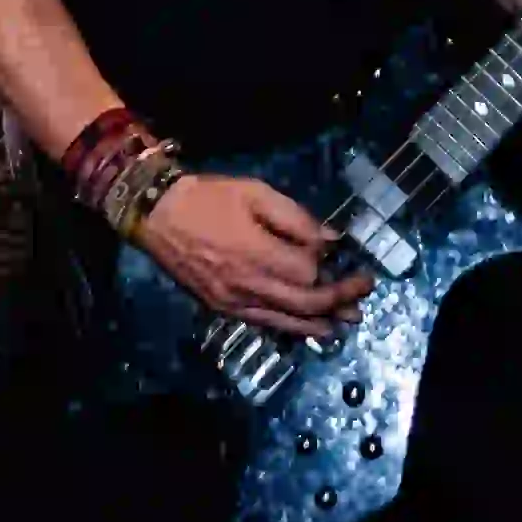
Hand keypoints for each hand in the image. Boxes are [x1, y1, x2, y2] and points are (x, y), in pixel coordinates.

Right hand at [134, 173, 373, 339]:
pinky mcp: (223, 309)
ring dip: (323, 322)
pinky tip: (311, 327)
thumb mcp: (255, 193)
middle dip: (340, 298)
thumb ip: (296, 218)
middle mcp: (249, 285)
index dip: (330, 264)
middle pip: (307, 303)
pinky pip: (266, 323)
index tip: (340, 252)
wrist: (156, 214)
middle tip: (365, 291)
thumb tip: (331, 240)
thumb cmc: (208, 198)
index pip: (310, 272)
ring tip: (348, 320)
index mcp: (258, 253)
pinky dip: (293, 328)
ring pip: (289, 321)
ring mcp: (235, 302)